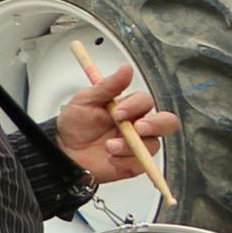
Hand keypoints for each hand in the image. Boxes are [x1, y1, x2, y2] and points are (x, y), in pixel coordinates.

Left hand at [53, 59, 180, 181]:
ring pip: (153, 144)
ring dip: (130, 147)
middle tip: (137, 129)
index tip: (116, 113)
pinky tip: (111, 159)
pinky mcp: (135, 163)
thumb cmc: (75, 125)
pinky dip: (126, 162)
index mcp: (129, 108)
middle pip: (167, 122)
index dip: (135, 106)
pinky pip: (143, 164)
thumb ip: (108, 85)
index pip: (146, 102)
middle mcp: (138, 126)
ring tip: (109, 148)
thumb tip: (126, 68)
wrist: (64, 152)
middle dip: (155, 125)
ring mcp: (138, 145)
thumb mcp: (86, 100)